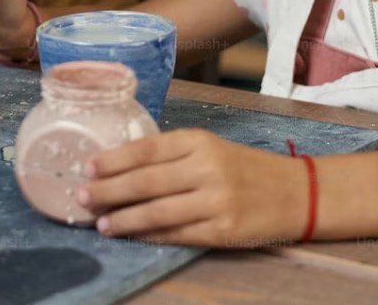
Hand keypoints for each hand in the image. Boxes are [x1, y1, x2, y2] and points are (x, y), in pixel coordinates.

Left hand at [78, 129, 310, 247]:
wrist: (296, 192)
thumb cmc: (245, 168)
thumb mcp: (212, 148)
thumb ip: (173, 155)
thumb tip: (120, 168)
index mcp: (200, 141)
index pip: (147, 149)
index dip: (113, 159)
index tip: (87, 167)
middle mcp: (206, 168)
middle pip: (145, 181)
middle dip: (108, 190)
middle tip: (81, 196)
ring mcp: (215, 201)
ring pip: (157, 212)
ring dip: (124, 219)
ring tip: (100, 223)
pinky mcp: (223, 230)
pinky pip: (177, 234)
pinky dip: (149, 236)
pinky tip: (132, 236)